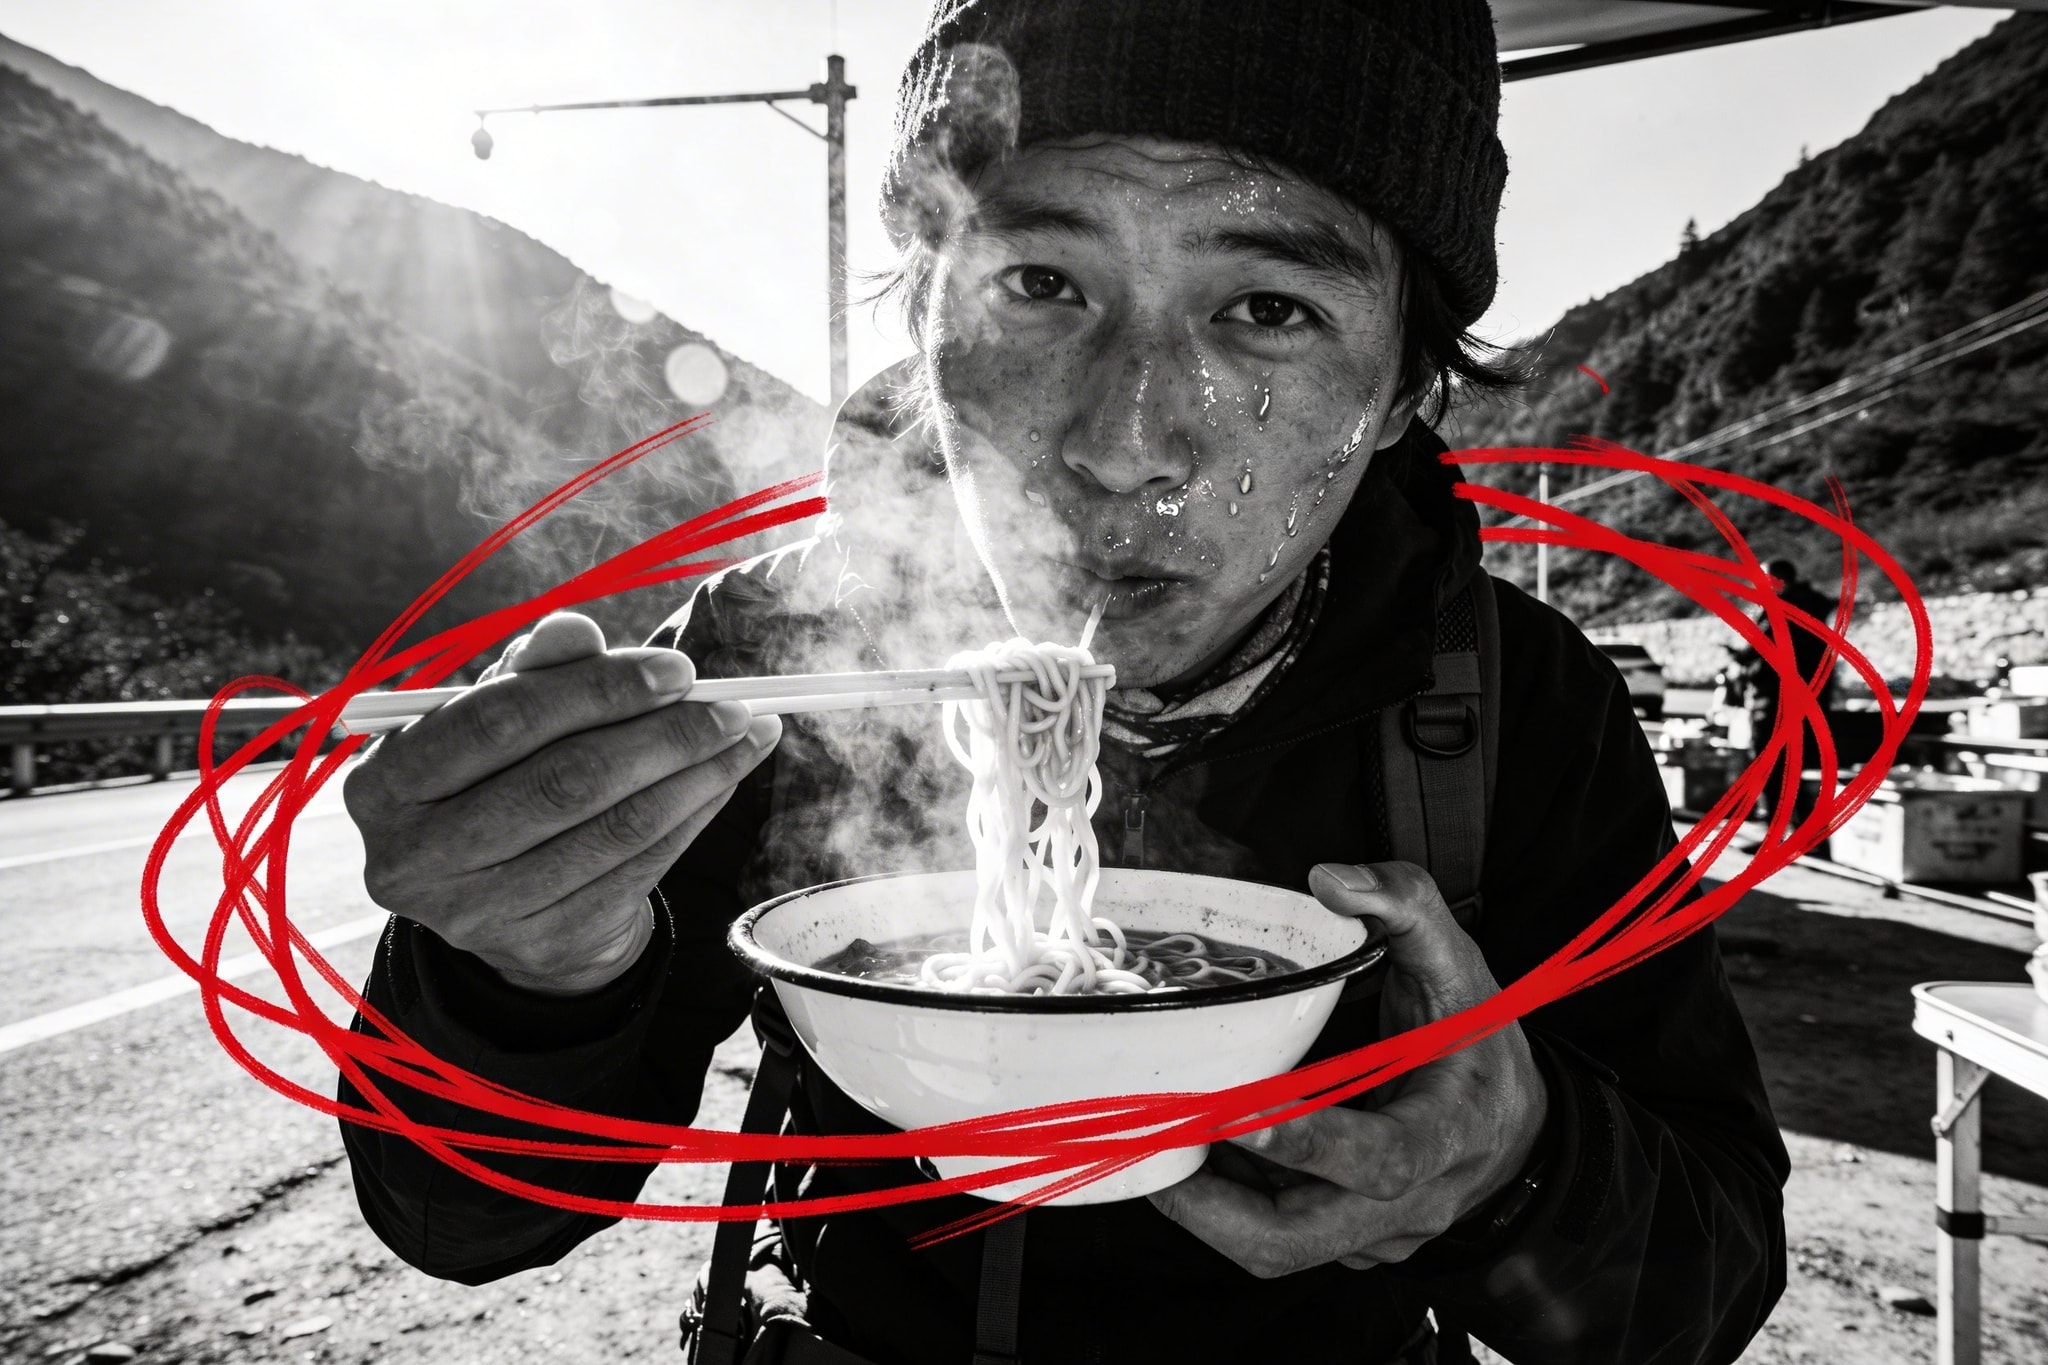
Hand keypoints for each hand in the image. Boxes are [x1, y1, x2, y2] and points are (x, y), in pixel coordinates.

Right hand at [342, 612, 780, 995]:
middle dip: (662, 735)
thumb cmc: (492, 777)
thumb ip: (530, 670)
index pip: (496, 722)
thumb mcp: (493, 717)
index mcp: (382, 784)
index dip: (593, 691)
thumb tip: (577, 631)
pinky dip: (693, 817)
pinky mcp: (541, 944)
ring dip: (696, 775)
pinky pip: (638, 869)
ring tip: (746, 734)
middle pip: (563, 781)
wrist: (495, 896)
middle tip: (728, 704)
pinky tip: (724, 779)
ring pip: (614, 830)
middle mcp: (414, 857)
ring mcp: (476, 912)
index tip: (675, 670)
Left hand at [1147, 860, 1547, 1277]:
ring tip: (1151, 1144)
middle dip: (1214, 1207)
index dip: (1304, 1140)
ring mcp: (1374, 1235)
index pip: (1376, 1158)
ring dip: (1206, 1205)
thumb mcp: (1462, 966)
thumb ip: (1406, 906)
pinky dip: (1228, 1199)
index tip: (1235, 1110)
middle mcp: (1409, 1203)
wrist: (1515, 1132)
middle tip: (1152, 1145)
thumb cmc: (1481, 1047)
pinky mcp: (1346, 1243)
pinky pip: (1277, 1235)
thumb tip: (1330, 879)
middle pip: (1300, 1238)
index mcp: (1446, 1135)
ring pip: (1275, 1247)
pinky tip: (1194, 1148)